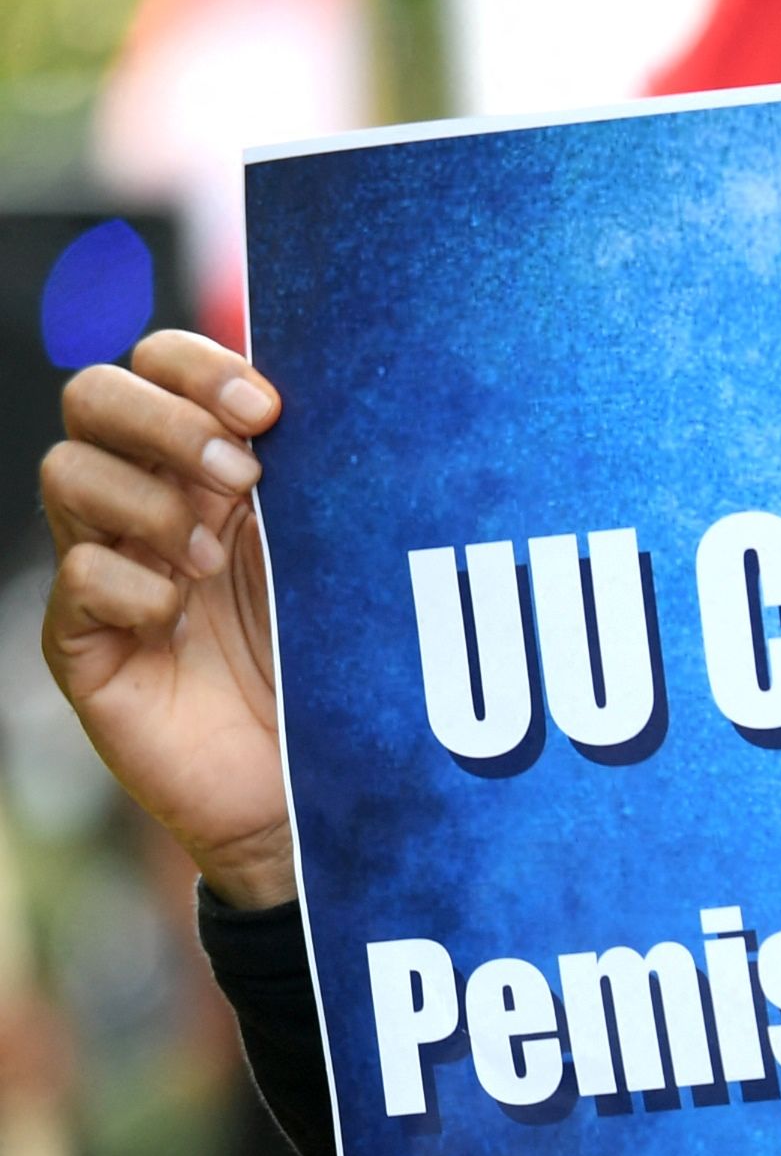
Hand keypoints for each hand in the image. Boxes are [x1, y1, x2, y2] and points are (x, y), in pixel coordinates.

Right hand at [38, 334, 294, 907]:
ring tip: (211, 558)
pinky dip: (129, 586)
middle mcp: (146, 503)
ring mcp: (107, 569)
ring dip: (147, 501)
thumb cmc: (338, 667)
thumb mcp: (338, 559)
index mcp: (206, 466)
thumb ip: (320, 481)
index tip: (268, 409)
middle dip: (161, 418)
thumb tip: (326, 397)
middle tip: (240, 473)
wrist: (316, 790)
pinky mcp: (84, 642)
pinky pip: (77, 580)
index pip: (158, 364)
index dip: (194, 367)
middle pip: (94, 397)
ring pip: (67, 473)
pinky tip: (179, 617)